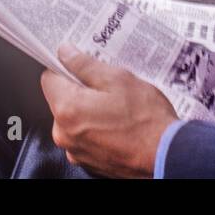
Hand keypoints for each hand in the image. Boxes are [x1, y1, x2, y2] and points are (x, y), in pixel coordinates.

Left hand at [39, 43, 178, 178]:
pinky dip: (96, 129)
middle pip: (60, 100)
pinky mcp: (88, 162)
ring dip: (89, 110)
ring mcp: (76, 151)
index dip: (64, 67)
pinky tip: (118, 124)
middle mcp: (65, 133)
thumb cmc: (145, 119)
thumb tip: (65, 53)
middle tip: (107, 85)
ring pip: (74, 119)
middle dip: (80, 90)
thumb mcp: (118, 79)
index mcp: (67, 109)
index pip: (48, 78)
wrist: (166, 156)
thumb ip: (85, 65)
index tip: (79, 64)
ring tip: (117, 106)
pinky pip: (84, 137)